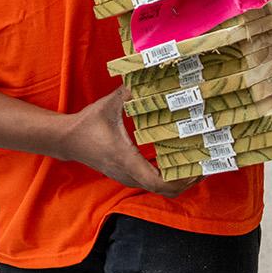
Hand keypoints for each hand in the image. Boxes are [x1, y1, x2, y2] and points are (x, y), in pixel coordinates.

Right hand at [59, 88, 192, 195]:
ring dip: (177, 180)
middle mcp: (128, 174)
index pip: (157, 183)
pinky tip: (176, 161)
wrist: (67, 140)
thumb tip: (143, 82)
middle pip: (163, 190)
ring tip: (195, 163)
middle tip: (204, 165)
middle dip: (186, 181)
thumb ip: (127, 93)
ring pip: (157, 188)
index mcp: (126, 160)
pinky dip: (167, 177)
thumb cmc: (87, 124)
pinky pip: (151, 182)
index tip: (196, 170)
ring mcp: (126, 177)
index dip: (179, 181)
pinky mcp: (126, 175)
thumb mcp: (108, 105)